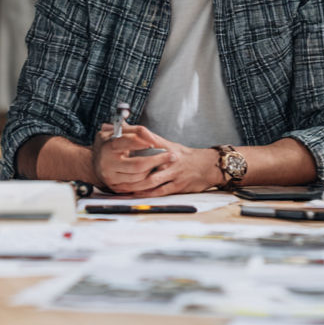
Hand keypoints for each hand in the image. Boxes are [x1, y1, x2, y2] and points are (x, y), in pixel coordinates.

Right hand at [92, 121, 171, 192]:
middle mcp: (107, 164)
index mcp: (108, 146)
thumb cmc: (110, 142)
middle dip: (158, 160)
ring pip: (139, 177)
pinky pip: (135, 186)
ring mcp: (111, 177)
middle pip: (138, 165)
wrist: (94, 160)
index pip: (129, 142)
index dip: (144, 142)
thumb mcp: (118, 131)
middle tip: (172, 155)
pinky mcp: (115, 187)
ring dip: (155, 170)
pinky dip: (148, 180)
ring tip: (165, 163)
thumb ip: (136, 130)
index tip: (156, 143)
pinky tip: (156, 173)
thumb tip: (152, 138)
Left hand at [93, 123, 220, 195]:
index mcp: (168, 148)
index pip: (150, 143)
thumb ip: (152, 140)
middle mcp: (171, 160)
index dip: (134, 145)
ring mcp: (174, 174)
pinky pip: (159, 191)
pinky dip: (146, 194)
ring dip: (135, 185)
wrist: (209, 166)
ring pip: (151, 180)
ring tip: (121, 187)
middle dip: (130, 171)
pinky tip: (136, 194)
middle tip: (114, 174)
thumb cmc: (185, 156)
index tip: (119, 148)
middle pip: (147, 165)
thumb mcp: (171, 145)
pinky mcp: (178, 186)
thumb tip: (137, 130)